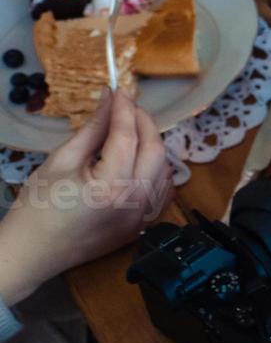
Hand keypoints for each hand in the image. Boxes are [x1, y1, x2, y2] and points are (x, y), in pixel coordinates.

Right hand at [0, 89, 173, 305]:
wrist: (34, 251)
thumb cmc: (38, 207)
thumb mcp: (61, 160)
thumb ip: (92, 130)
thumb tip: (108, 101)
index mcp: (112, 186)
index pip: (128, 136)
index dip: (125, 109)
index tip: (120, 91)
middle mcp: (136, 202)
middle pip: (156, 150)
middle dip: (144, 123)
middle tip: (126, 107)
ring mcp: (144, 217)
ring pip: (164, 169)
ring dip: (152, 145)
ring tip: (130, 130)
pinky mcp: (143, 225)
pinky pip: (162, 190)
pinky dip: (156, 169)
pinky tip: (139, 159)